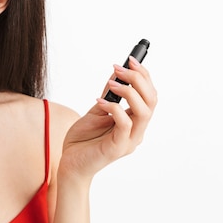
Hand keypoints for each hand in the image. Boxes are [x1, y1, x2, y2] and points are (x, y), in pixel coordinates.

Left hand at [59, 56, 156, 181]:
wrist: (70, 163)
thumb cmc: (83, 140)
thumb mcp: (97, 111)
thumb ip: (109, 97)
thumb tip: (116, 75)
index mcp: (135, 122)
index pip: (150, 96)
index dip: (144, 76)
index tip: (130, 59)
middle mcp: (137, 131)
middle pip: (152, 100)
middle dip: (138, 78)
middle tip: (119, 67)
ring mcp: (129, 140)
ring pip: (144, 111)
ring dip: (129, 91)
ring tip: (112, 82)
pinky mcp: (118, 148)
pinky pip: (124, 124)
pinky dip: (114, 108)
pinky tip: (99, 101)